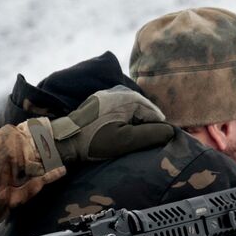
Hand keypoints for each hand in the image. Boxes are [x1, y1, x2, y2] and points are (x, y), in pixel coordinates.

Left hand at [42, 88, 174, 166]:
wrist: (65, 140)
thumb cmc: (95, 141)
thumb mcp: (126, 140)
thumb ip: (151, 134)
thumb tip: (170, 131)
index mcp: (128, 98)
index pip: (154, 114)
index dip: (157, 130)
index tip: (155, 144)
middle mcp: (119, 91)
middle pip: (143, 109)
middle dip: (146, 126)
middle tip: (144, 144)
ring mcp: (107, 94)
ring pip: (132, 109)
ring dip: (135, 123)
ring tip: (132, 140)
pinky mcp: (99, 101)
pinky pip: (120, 108)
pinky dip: (124, 119)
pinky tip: (120, 131)